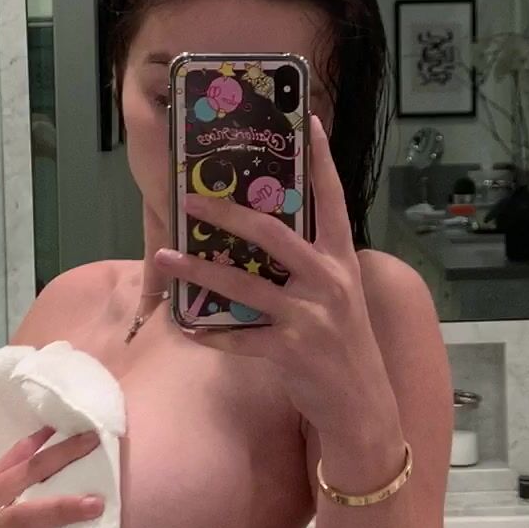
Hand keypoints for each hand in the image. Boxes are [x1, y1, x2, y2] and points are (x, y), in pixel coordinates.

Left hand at [153, 113, 396, 434]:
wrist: (363, 406)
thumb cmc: (343, 346)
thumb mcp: (338, 296)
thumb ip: (310, 265)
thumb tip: (263, 235)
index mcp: (341, 261)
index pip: (332, 200)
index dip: (321, 160)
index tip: (307, 121)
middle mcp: (328, 282)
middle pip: (272, 235)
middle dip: (228, 214)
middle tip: (192, 199)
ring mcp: (309, 317)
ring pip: (242, 286)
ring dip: (198, 271)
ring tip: (166, 256)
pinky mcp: (290, 351)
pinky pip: (238, 338)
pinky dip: (209, 333)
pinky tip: (186, 326)